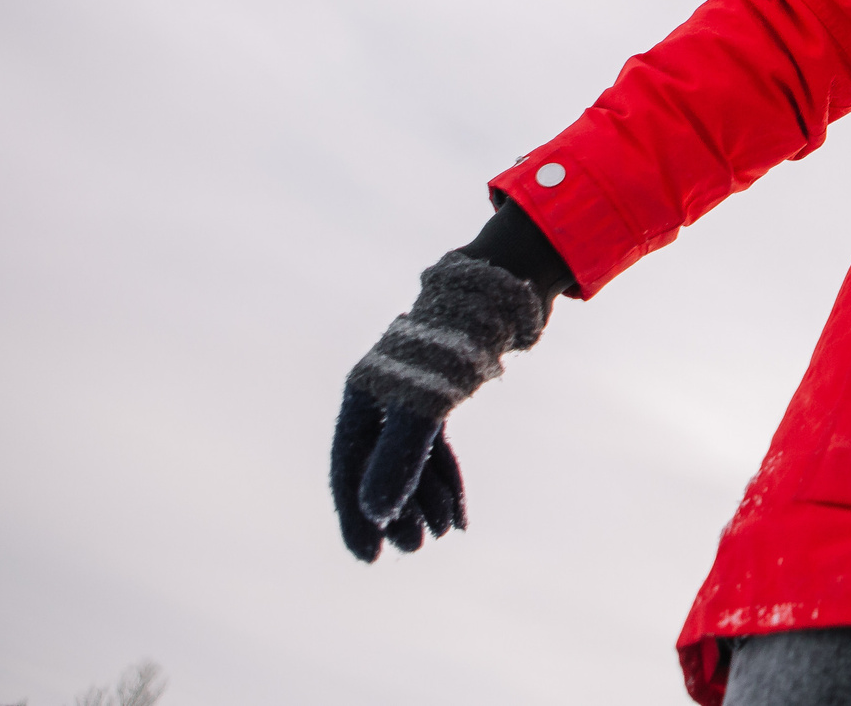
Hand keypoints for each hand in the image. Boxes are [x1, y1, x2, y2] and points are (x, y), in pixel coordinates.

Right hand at [329, 252, 547, 560]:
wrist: (502, 293)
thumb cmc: (455, 344)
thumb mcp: (423, 407)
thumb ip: (398, 459)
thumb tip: (378, 517)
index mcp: (361, 395)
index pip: (348, 466)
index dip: (355, 516)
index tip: (369, 557)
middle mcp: (381, 397)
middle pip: (378, 468)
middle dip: (396, 512)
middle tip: (414, 547)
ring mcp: (412, 398)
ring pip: (410, 462)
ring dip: (423, 501)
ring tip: (440, 534)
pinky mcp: (443, 397)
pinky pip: (436, 450)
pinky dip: (446, 482)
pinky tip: (459, 518)